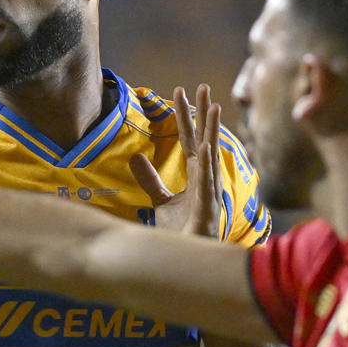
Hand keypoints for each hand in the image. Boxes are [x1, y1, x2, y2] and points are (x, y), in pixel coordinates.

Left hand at [133, 85, 222, 237]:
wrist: (190, 261)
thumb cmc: (182, 232)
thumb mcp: (161, 201)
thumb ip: (151, 179)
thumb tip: (136, 156)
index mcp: (197, 176)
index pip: (190, 140)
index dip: (185, 117)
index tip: (180, 92)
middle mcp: (207, 180)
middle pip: (204, 140)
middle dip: (203, 114)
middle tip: (200, 86)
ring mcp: (210, 193)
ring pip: (211, 156)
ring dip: (211, 131)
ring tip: (211, 107)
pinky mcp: (207, 210)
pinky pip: (207, 183)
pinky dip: (206, 165)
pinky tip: (204, 147)